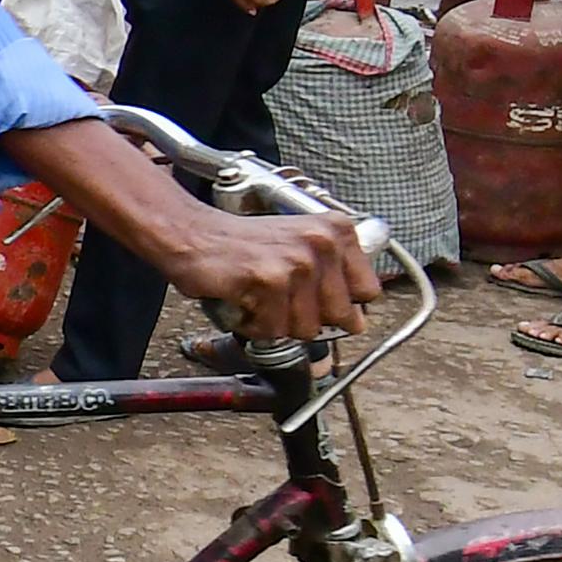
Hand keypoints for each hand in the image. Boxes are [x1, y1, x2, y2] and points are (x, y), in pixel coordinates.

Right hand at [168, 207, 386, 342]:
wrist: (193, 235)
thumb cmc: (242, 244)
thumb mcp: (301, 246)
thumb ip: (333, 279)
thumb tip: (358, 322)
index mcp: (337, 230)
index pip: (368, 291)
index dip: (340, 303)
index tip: (317, 296)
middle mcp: (322, 242)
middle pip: (339, 316)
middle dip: (307, 316)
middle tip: (281, 295)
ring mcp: (298, 262)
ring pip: (306, 328)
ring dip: (278, 321)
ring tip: (260, 295)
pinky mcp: (270, 280)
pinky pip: (274, 330)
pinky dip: (255, 325)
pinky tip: (245, 300)